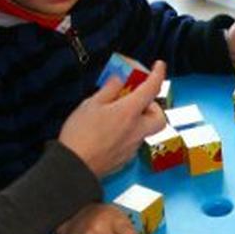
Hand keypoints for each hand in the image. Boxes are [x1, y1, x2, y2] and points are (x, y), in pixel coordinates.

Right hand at [58, 61, 166, 177]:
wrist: (74, 167)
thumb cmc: (80, 135)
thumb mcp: (90, 104)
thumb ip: (109, 90)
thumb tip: (119, 80)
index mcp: (129, 112)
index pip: (152, 88)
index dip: (158, 73)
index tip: (159, 66)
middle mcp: (136, 130)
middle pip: (160, 117)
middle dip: (153, 107)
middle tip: (138, 100)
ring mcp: (132, 146)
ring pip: (146, 130)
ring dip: (138, 120)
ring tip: (117, 116)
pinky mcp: (126, 159)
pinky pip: (133, 142)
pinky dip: (128, 134)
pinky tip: (111, 132)